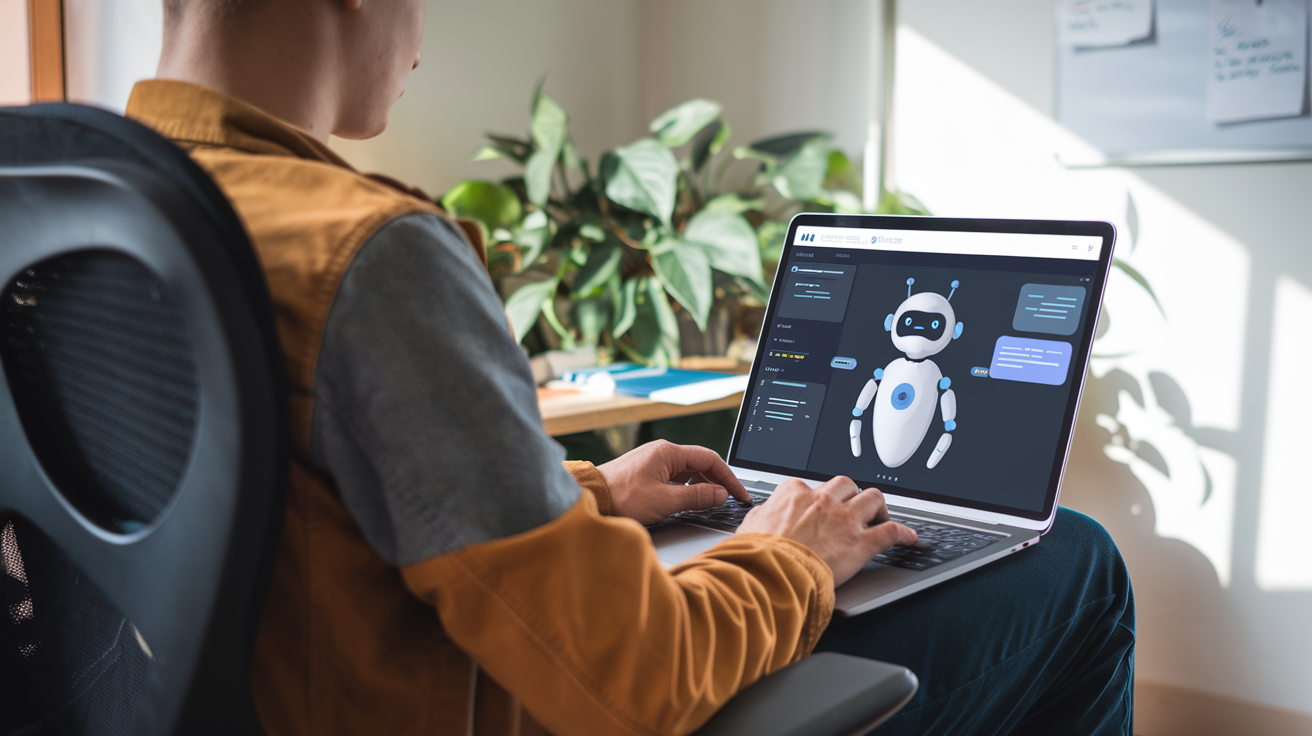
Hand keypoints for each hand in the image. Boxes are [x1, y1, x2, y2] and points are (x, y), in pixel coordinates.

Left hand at [597, 440, 751, 524]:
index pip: (710, 459)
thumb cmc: (622, 498)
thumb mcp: (665, 501)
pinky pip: (675, 477)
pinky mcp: (646, 472)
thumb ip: (697, 497)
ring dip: (702, 485)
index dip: (729, 478)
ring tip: (712, 502)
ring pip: (688, 471)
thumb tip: (720, 494)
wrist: (590, 498)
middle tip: (730, 500)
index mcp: (668, 452)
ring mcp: (653, 461)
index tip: (739, 494)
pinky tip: (690, 500)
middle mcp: (662, 453)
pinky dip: (687, 488)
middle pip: (700, 464)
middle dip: (717, 482)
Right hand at [737, 476, 917, 586]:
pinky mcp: (861, 543)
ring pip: (873, 498)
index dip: (817, 499)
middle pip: (847, 485)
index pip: (810, 486)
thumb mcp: (749, 526)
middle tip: (852, 509)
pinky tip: (909, 538)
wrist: (770, 573)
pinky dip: (903, 534)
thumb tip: (764, 512)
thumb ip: (762, 515)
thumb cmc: (756, 554)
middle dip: (851, 495)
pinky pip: (891, 531)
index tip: (820, 508)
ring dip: (878, 508)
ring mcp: (844, 520)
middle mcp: (823, 501)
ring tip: (880, 517)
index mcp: (795, 493)